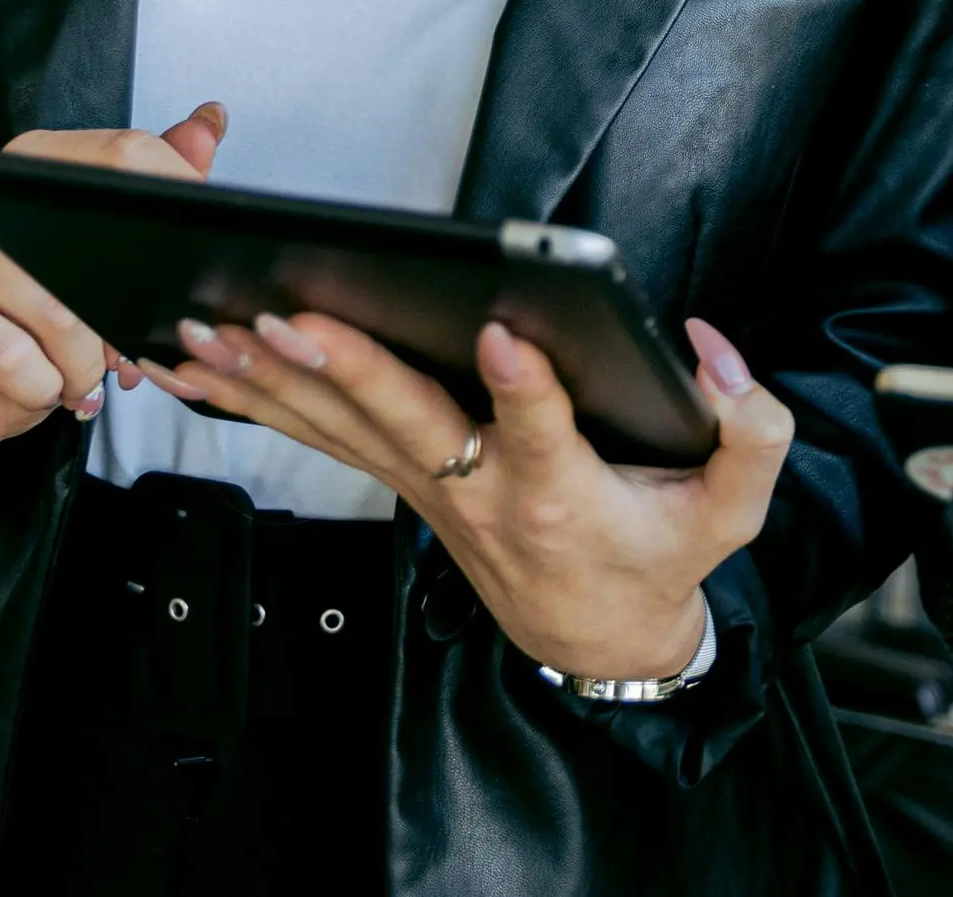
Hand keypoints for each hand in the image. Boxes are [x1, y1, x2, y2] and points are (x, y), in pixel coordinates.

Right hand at [0, 103, 227, 463]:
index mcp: (34, 169)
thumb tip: (210, 122)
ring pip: (59, 310)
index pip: (125, 155)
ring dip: (84, 365)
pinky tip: (37, 390)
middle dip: (130, 315)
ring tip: (78, 381)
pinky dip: (41, 386)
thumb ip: (151, 201)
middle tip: (135, 356)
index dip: (178, 206)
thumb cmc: (21, 332)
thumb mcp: (96, 274)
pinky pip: (10, 353)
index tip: (201, 259)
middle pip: (98, 242)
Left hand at [160, 308, 793, 682]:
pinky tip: (201, 364)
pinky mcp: (405, 480)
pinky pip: (320, 437)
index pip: (543, 434)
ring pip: (345, 427)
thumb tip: (712, 350)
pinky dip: (256, 400)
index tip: (507, 335)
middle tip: (297, 317)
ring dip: (274, 380)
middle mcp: (483, 492)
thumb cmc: (659, 557)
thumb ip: (751, 432)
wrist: (598, 635)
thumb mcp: (735, 512)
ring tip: (215, 326)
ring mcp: (432, 491)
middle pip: (412, 425)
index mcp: (563, 492)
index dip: (527, 390)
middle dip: (351, 368)